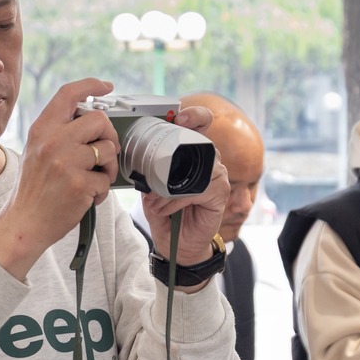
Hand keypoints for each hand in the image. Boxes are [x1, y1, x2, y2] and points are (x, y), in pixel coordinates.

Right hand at [0, 79, 116, 280]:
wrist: (23, 223)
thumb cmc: (34, 190)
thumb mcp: (36, 151)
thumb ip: (59, 133)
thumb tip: (92, 120)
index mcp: (42, 129)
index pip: (68, 94)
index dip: (91, 85)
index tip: (106, 87)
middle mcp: (53, 140)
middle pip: (99, 119)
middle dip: (109, 136)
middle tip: (104, 152)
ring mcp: (66, 161)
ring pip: (109, 149)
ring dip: (108, 167)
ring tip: (94, 179)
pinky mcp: (78, 183)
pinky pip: (106, 179)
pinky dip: (101, 191)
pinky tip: (86, 198)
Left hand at [139, 105, 230, 279]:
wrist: (176, 244)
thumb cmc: (166, 214)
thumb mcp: (151, 189)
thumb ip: (149, 173)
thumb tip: (140, 163)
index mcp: (193, 153)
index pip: (201, 124)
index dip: (194, 115)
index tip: (179, 117)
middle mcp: (209, 161)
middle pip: (201, 141)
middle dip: (177, 150)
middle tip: (156, 169)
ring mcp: (217, 176)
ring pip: (196, 168)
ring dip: (169, 186)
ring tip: (154, 200)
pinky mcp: (220, 193)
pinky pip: (197, 190)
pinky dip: (176, 200)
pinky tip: (165, 208)